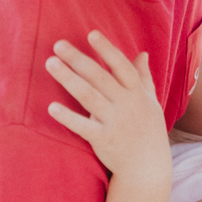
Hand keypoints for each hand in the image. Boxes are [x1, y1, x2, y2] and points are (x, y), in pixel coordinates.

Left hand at [46, 32, 169, 178]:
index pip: (121, 67)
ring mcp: (115, 122)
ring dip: (69, 79)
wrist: (148, 167)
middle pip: (100, 78)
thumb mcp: (151, 102)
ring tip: (50, 64)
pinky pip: (83, 126)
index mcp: (137, 93)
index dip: (107, 50)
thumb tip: (142, 53)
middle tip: (58, 45)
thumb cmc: (148, 130)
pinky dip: (67, 117)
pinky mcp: (103, 140)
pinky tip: (51, 107)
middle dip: (79, 60)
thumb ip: (144, 77)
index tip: (91, 34)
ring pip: (89, 97)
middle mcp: (127, 105)